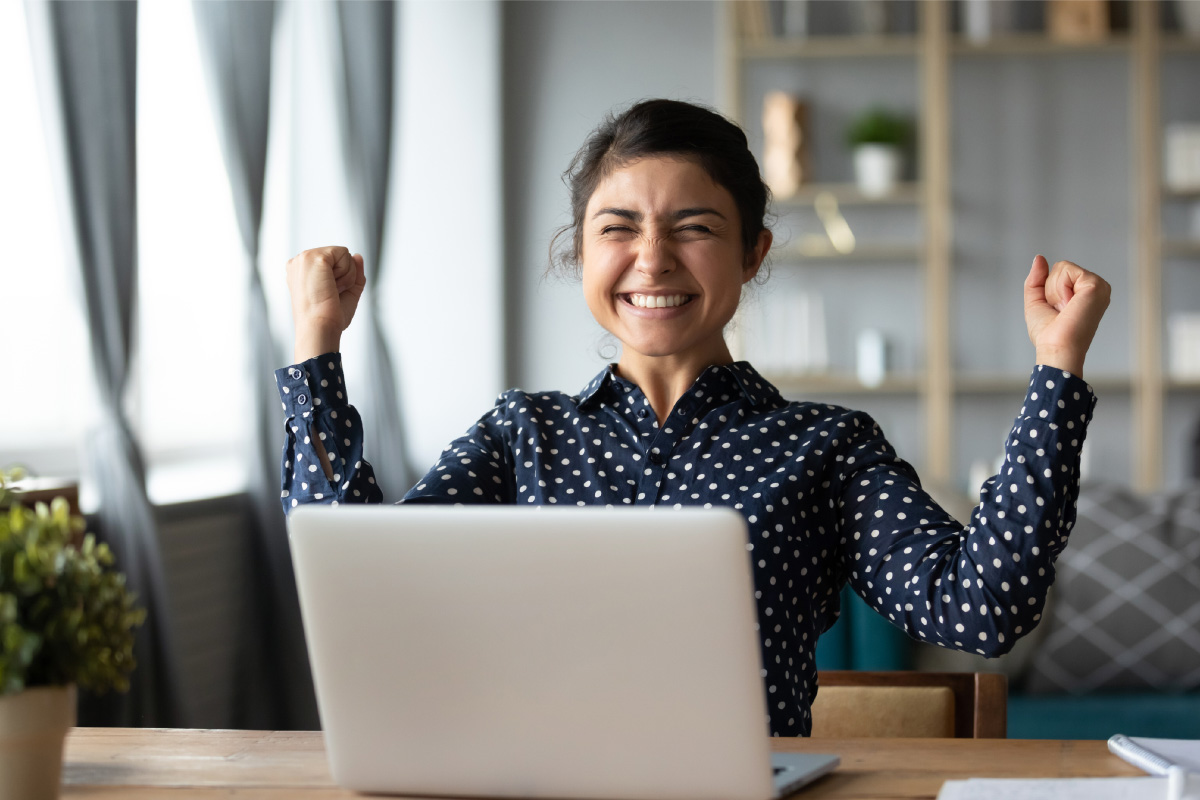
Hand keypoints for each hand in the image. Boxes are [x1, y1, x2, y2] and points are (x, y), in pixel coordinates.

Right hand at [286, 246, 365, 361]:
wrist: (320, 328)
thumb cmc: (329, 317)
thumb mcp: (347, 292)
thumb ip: (354, 272)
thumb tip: (358, 255)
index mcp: (302, 270)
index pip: (333, 262)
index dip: (340, 279)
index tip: (328, 296)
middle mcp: (300, 262)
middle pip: (339, 257)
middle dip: (344, 276)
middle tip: (330, 294)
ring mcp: (305, 258)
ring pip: (343, 255)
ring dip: (346, 276)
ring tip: (330, 291)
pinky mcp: (314, 257)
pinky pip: (345, 254)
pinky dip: (347, 273)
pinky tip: (333, 286)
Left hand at [1023, 255, 1110, 377]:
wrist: (1056, 347)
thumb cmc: (1048, 333)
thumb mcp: (1036, 301)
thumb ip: (1036, 279)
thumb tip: (1039, 257)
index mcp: (1085, 292)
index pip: (1058, 273)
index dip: (1047, 291)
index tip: (1057, 311)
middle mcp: (1095, 287)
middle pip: (1060, 268)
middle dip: (1050, 290)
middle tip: (1060, 311)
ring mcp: (1098, 285)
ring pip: (1062, 268)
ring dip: (1054, 290)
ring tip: (1065, 309)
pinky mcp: (1096, 284)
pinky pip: (1066, 270)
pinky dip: (1059, 289)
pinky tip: (1069, 305)